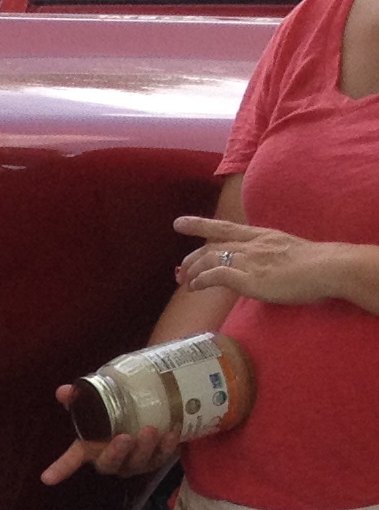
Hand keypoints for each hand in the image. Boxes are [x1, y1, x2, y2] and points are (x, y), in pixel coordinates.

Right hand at [41, 384, 184, 484]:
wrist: (154, 412)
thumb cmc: (121, 411)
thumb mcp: (104, 400)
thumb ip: (84, 397)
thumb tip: (64, 391)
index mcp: (93, 446)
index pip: (73, 459)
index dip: (61, 468)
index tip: (47, 478)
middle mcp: (113, 458)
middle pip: (110, 464)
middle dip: (116, 453)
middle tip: (124, 438)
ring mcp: (136, 461)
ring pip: (139, 463)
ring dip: (145, 448)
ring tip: (150, 430)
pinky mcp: (159, 458)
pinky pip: (163, 456)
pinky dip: (167, 446)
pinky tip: (171, 433)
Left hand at [174, 213, 370, 304]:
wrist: (330, 267)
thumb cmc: (316, 265)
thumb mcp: (287, 252)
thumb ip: (269, 257)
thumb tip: (260, 269)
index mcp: (262, 236)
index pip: (225, 228)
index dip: (200, 225)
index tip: (179, 223)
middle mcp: (252, 245)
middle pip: (212, 246)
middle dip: (192, 258)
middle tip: (181, 271)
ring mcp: (250, 260)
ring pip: (210, 258)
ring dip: (193, 271)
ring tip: (187, 283)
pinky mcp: (250, 278)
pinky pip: (217, 275)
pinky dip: (202, 280)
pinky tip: (197, 286)